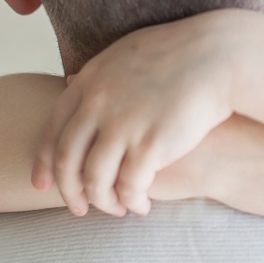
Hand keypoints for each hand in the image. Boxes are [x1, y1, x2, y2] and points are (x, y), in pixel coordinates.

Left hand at [31, 11, 241, 216]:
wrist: (219, 57)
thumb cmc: (181, 53)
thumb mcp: (127, 53)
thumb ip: (97, 73)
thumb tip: (72, 81)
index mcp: (90, 83)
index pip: (53, 131)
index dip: (45, 163)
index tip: (44, 184)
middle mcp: (98, 106)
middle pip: (68, 161)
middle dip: (70, 191)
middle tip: (78, 208)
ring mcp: (122, 127)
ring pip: (95, 180)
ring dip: (102, 202)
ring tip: (116, 209)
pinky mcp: (150, 146)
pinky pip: (129, 187)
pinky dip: (131, 201)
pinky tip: (141, 205)